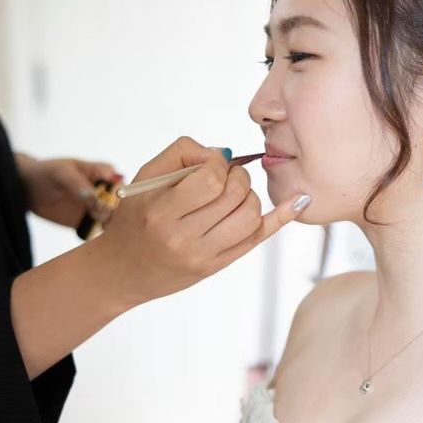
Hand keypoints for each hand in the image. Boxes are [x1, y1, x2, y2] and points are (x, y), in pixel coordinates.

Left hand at [17, 154, 122, 228]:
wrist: (26, 189)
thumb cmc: (45, 172)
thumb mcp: (60, 173)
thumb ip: (77, 183)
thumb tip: (93, 196)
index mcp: (100, 173)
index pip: (118, 182)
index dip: (120, 191)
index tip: (113, 200)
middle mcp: (102, 192)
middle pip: (120, 203)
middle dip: (118, 212)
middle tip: (107, 217)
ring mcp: (95, 208)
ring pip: (112, 219)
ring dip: (112, 226)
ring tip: (102, 227)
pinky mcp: (86, 223)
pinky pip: (97, 231)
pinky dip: (100, 236)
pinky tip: (97, 238)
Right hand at [90, 136, 308, 307]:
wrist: (122, 269)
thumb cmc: (136, 216)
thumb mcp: (146, 178)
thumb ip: (183, 153)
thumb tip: (225, 154)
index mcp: (162, 212)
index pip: (210, 179)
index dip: (218, 165)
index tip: (211, 166)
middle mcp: (183, 237)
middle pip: (235, 196)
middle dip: (237, 177)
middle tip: (226, 177)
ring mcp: (203, 256)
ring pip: (250, 216)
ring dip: (250, 195)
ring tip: (234, 193)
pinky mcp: (217, 266)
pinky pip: (257, 238)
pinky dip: (281, 217)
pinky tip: (300, 201)